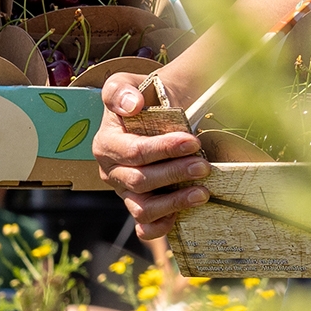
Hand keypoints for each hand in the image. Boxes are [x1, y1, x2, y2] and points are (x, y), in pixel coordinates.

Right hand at [94, 71, 211, 240]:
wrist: (160, 110)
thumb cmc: (145, 98)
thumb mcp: (127, 83)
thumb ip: (121, 90)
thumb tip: (131, 105)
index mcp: (106, 144)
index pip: (134, 152)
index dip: (163, 149)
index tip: (192, 142)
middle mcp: (112, 172)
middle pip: (140, 181)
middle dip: (175, 174)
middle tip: (204, 166)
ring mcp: (125, 192)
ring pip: (142, 209)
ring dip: (174, 202)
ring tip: (203, 192)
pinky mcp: (140, 206)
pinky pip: (144, 227)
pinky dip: (162, 226)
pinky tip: (183, 214)